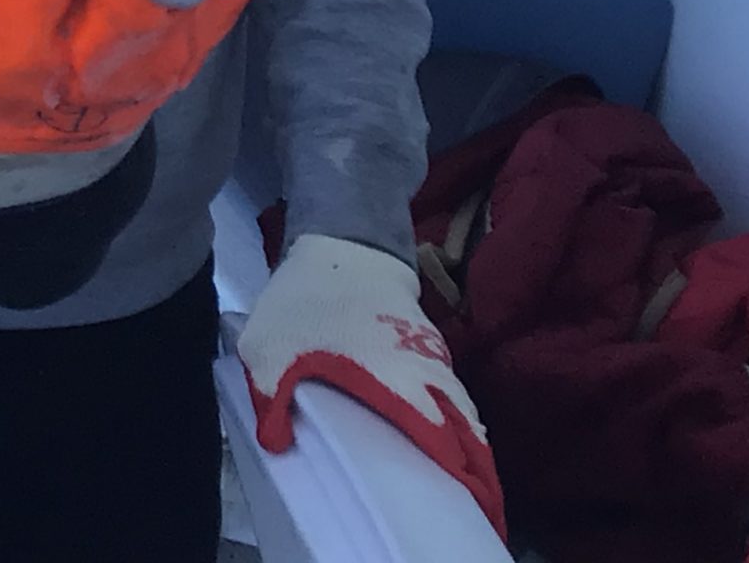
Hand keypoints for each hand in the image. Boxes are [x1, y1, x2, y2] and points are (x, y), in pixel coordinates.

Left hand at [238, 235, 506, 537]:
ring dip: (470, 448)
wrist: (342, 244)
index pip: (442, 442)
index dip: (462, 476)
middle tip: (478, 506)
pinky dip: (460, 420)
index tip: (476, 506)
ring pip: (465, 414)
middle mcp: (428, 376)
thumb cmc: (306, 300)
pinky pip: (455, 393)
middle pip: (467, 434)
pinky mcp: (432, 347)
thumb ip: (272, 396)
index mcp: (397, 383)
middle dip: (475, 472)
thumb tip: (276, 444)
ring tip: (470, 485)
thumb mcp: (270, 347)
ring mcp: (434, 360)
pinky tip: (452, 439)